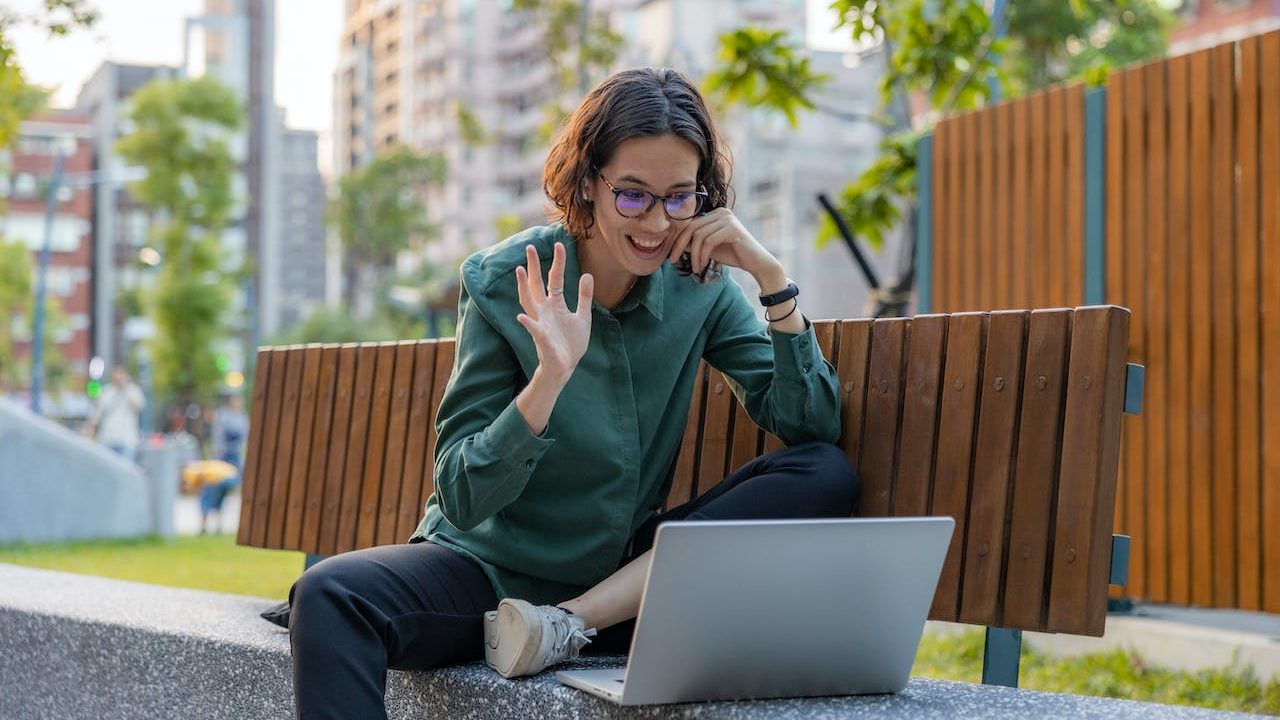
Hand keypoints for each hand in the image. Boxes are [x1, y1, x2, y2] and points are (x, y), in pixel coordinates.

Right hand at [515, 242, 594, 383]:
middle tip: (529, 247)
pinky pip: (533, 330)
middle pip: (536, 284)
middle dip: (533, 266)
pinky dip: (528, 323)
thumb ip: (584, 297)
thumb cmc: (571, 343)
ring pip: (528, 301)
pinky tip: (522, 316)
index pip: (555, 279)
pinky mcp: (541, 339)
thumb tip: (587, 274)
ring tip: (520, 270)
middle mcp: (544, 311)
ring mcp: (541, 323)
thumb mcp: (583, 317)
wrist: (565, 367)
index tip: (559, 244)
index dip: (558, 262)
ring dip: (523, 287)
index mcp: (555, 305)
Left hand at [666, 208, 781, 283]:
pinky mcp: (732, 228)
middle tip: (673, 261)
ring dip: (694, 255)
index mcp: (715, 214)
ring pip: (699, 236)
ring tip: (695, 267)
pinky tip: (703, 264)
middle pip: (691, 227)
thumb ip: (693, 243)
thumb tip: (672, 243)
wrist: (756, 263)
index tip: (670, 255)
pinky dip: (703, 255)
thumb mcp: (708, 248)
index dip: (677, 239)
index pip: (689, 224)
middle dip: (679, 245)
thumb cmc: (733, 255)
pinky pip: (709, 241)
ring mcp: (727, 218)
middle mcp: (721, 212)